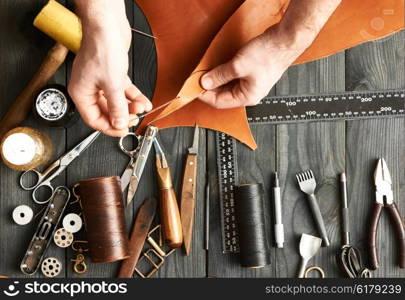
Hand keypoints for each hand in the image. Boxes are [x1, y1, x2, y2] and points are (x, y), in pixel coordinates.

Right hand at [68, 1, 151, 135]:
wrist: (107, 25)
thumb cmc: (102, 49)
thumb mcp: (112, 84)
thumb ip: (117, 107)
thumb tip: (119, 124)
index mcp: (81, 93)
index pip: (94, 120)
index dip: (109, 128)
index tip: (123, 131)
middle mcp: (89, 88)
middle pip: (106, 111)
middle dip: (122, 116)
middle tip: (134, 119)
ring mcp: (101, 81)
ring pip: (116, 101)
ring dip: (130, 106)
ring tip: (142, 108)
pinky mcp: (113, 74)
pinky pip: (123, 91)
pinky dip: (134, 96)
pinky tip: (144, 101)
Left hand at [199, 28, 301, 108]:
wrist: (285, 40)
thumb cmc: (269, 54)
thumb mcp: (238, 66)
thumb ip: (219, 75)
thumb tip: (206, 82)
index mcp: (247, 97)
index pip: (218, 102)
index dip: (204, 95)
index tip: (194, 86)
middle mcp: (250, 94)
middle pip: (223, 95)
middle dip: (209, 87)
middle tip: (198, 78)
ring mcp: (252, 84)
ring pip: (228, 87)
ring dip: (217, 80)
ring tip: (207, 72)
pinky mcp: (253, 74)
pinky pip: (234, 78)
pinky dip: (224, 74)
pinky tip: (219, 68)